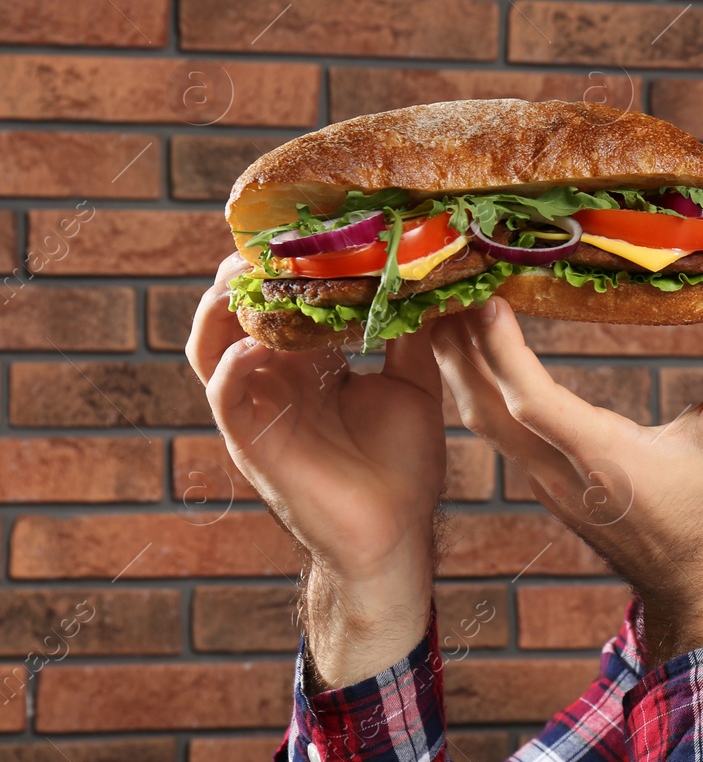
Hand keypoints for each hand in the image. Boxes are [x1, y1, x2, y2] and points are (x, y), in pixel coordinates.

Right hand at [186, 254, 446, 688]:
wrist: (396, 533)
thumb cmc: (403, 464)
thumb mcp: (413, 384)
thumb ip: (411, 335)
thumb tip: (430, 280)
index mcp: (311, 365)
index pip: (283, 303)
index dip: (285, 267)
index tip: (304, 228)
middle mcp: (277, 381)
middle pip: (238, 314)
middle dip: (245, 275)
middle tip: (266, 242)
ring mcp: (259, 410)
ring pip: (213, 346)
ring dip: (221, 309)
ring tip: (239, 277)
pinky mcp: (253, 443)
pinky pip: (225, 397)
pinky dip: (231, 367)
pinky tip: (252, 346)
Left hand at [431, 285, 702, 667]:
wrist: (697, 588)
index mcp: (601, 457)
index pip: (532, 400)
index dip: (503, 350)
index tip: (488, 300)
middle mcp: (561, 472)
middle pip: (486, 408)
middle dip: (459, 348)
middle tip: (446, 287)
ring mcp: (548, 484)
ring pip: (484, 423)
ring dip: (462, 369)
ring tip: (448, 312)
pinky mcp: (549, 487)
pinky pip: (499, 435)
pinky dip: (482, 393)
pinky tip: (482, 360)